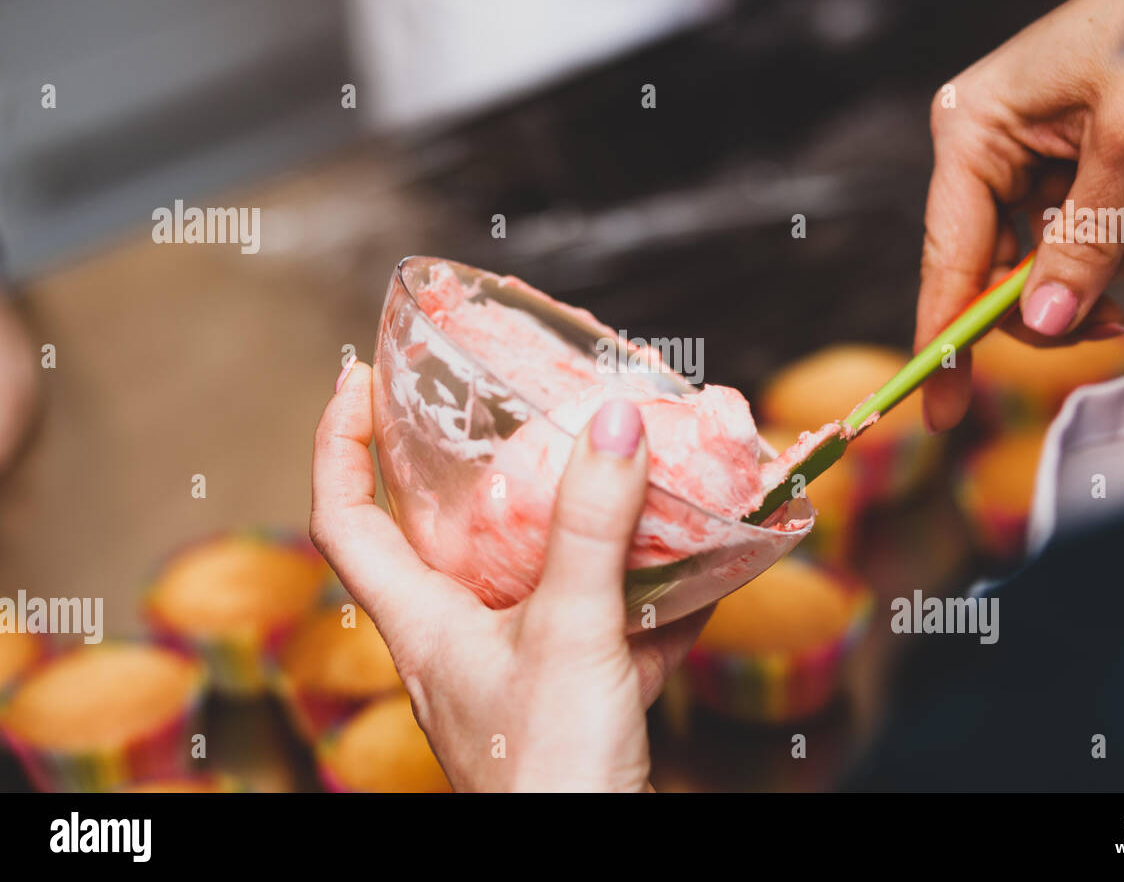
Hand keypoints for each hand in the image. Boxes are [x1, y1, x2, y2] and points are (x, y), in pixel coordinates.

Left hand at [310, 359, 708, 791]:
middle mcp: (459, 638)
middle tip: (507, 408)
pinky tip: (697, 566)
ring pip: (534, 575)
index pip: (345, 519)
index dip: (337, 443)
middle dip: (471, 468)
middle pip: (441, 537)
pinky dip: (645, 592)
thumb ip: (591, 528)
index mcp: (423, 621)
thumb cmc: (548, 773)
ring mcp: (517, 668)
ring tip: (617, 469)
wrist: (585, 865)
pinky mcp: (572, 695)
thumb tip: (612, 424)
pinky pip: (605, 622)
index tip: (359, 378)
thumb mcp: (571, 634)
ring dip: (576, 524)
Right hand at [916, 0, 1123, 431]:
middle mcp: (992, 146)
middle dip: (1080, 282)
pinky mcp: (1082, 159)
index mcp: (974, 130)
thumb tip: (1046, 329)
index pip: (949, 257)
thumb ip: (1085, 245)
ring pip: (1072, 254)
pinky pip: (1110, 227)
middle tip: (1123, 323)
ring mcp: (1037, 154)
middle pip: (1010, 271)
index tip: (936, 412)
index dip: (945, 340)